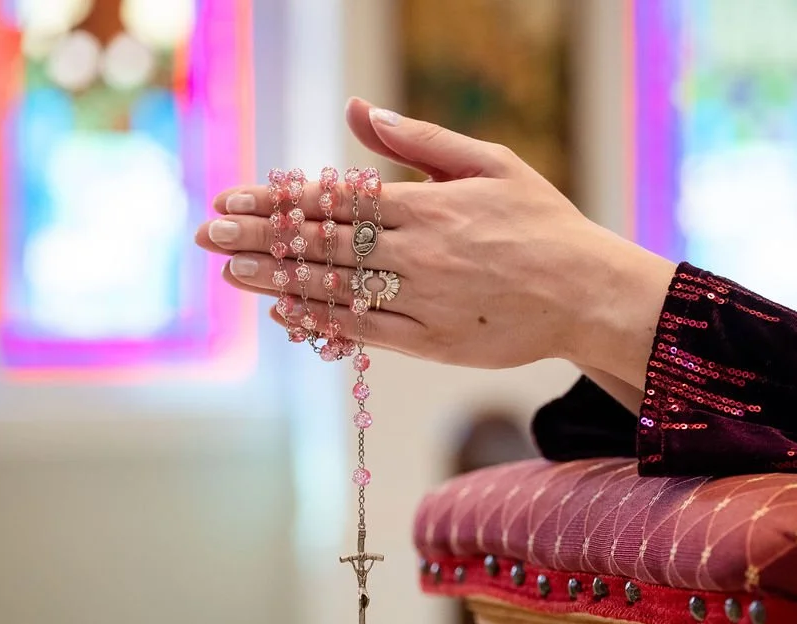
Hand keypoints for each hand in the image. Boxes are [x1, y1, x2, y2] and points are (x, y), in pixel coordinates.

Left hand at [196, 98, 674, 379]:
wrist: (589, 294)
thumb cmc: (543, 223)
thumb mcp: (492, 163)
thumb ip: (419, 140)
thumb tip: (356, 110)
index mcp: (430, 205)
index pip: (335, 200)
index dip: (278, 200)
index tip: (232, 199)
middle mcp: (419, 254)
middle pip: (323, 244)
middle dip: (259, 239)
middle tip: (208, 236)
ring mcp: (423, 301)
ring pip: (335, 289)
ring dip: (277, 281)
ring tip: (231, 273)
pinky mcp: (433, 341)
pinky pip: (365, 331)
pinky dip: (322, 321)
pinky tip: (286, 313)